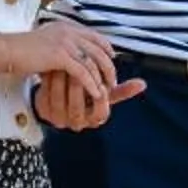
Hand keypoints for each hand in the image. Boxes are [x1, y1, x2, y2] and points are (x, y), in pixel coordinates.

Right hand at [21, 19, 117, 102]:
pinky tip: (96, 94)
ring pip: (93, 62)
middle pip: (99, 50)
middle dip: (109, 66)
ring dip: (102, 78)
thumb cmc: (23, 50)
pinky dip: (92, 84)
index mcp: (67, 27)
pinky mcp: (60, 56)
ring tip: (106, 91)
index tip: (113, 60)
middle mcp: (69, 32)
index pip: (95, 36)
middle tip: (113, 81)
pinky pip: (83, 73)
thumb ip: (61, 45)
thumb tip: (71, 54)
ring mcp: (65, 43)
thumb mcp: (46, 43)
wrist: (7, 51)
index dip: (107, 48)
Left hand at [32, 64, 146, 130]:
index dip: (99, 97)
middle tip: (77, 66)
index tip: (99, 82)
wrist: (63, 97)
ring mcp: (59, 119)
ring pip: (59, 101)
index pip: (100, 112)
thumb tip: (143, 84)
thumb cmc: (89, 95)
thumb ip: (121, 89)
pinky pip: (44, 97)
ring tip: (62, 64)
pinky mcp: (44, 112)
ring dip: (60, 81)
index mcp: (94, 119)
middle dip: (77, 85)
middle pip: (76, 108)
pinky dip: (47, 82)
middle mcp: (77, 123)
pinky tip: (50, 68)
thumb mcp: (106, 93)